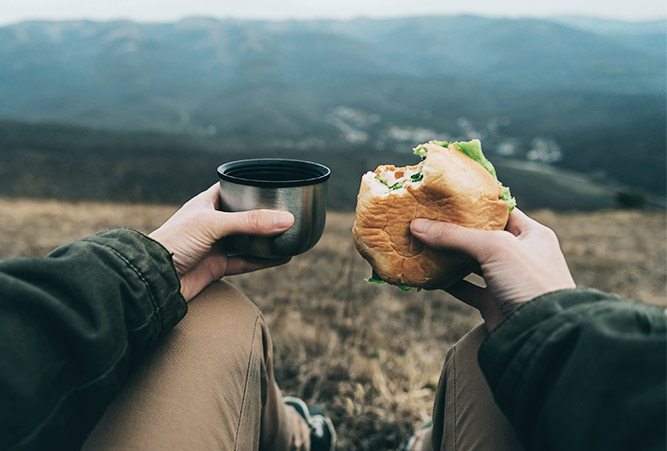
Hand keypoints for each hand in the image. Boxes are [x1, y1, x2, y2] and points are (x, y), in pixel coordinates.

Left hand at [149, 184, 293, 301]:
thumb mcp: (213, 224)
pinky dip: (264, 260)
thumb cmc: (174, 242)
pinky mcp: (217, 267)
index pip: (232, 188)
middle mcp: (211, 223)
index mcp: (206, 203)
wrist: (154, 279)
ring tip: (292, 234)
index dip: (250, 185)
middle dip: (264, 216)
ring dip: (267, 239)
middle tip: (289, 212)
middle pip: (244, 216)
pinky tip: (283, 257)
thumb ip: (250, 222)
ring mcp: (215, 245)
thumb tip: (287, 220)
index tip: (273, 184)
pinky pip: (246, 262)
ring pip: (247, 240)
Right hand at [410, 209, 575, 330]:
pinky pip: (467, 288)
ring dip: (449, 256)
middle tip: (429, 219)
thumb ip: (455, 236)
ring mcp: (507, 280)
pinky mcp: (494, 302)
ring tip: (424, 243)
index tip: (448, 198)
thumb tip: (417, 226)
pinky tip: (430, 275)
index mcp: (532, 234)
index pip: (501, 211)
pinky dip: (449, 282)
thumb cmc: (529, 281)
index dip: (475, 204)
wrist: (542, 334)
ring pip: (472, 263)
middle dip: (456, 229)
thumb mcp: (494, 248)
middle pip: (482, 236)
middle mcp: (520, 255)